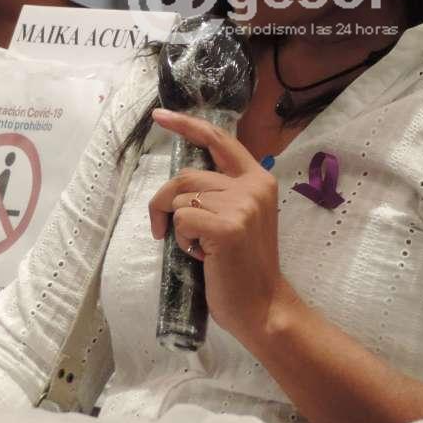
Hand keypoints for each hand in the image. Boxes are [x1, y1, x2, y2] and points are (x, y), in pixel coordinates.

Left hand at [147, 108, 296, 345]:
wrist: (263, 306)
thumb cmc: (244, 266)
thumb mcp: (240, 217)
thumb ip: (222, 192)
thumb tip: (182, 183)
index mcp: (259, 179)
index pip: (219, 139)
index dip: (186, 125)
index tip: (159, 116)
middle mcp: (253, 186)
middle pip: (186, 176)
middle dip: (164, 202)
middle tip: (161, 229)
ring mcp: (242, 206)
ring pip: (180, 199)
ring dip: (175, 226)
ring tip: (197, 248)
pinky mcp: (228, 227)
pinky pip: (181, 220)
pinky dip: (180, 240)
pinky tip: (200, 256)